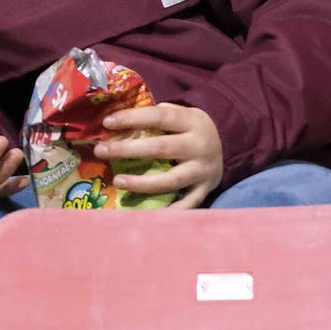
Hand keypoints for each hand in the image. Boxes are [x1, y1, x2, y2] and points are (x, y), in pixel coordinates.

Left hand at [95, 103, 223, 208]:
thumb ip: (159, 115)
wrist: (229, 143)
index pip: (159, 117)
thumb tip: (122, 118)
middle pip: (161, 148)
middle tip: (100, 151)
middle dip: (128, 150)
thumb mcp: (183, 113)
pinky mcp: (205, 190)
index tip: (107, 122)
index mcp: (191, 122)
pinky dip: (170, 212)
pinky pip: (186, 204)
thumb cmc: (192, 127)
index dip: (132, 118)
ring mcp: (203, 171)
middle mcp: (199, 146)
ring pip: (171, 180)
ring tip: (118, 182)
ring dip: (142, 183)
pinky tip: (148, 216)